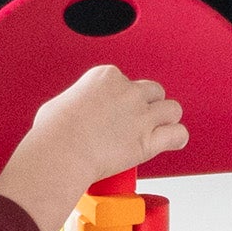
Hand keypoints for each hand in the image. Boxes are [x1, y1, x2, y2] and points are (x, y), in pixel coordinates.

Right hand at [0, 66, 187, 230]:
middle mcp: (127, 91)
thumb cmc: (53, 134)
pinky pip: (178, 134)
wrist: (60, 154)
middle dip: (147, 105)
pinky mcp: (149, 140)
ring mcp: (141, 115)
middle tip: (136, 121)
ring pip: (172, 109)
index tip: (116, 111)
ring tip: (156, 130)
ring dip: (165, 119)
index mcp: (105, 76)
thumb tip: (76, 110)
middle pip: (153, 91)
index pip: (126, 80)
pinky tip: (171, 141)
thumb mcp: (58, 104)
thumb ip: (76, 102)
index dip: (123, 97)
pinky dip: (177, 138)